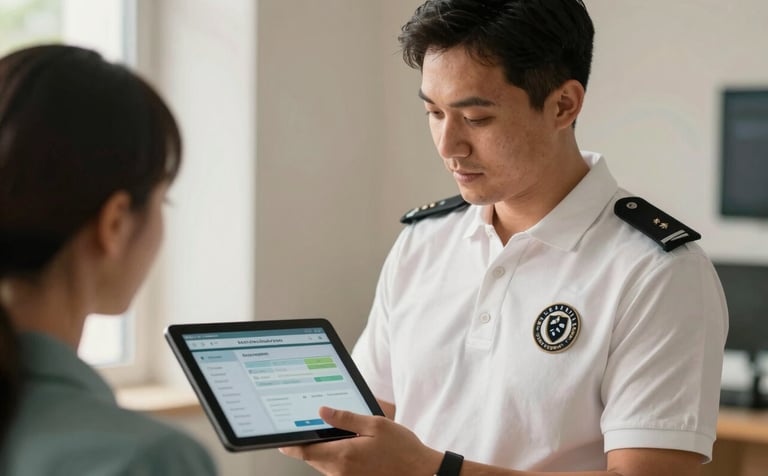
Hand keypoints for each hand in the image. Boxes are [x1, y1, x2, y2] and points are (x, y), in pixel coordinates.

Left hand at [280, 406, 442, 475]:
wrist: (421, 473)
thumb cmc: (402, 450)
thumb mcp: (376, 425)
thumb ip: (346, 418)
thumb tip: (322, 411)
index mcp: (343, 455)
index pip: (305, 451)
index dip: (289, 445)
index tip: (280, 439)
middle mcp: (341, 472)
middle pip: (312, 459)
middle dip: (308, 444)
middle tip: (308, 427)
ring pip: (323, 465)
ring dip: (323, 451)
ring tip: (333, 434)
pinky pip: (336, 470)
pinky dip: (335, 458)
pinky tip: (348, 446)